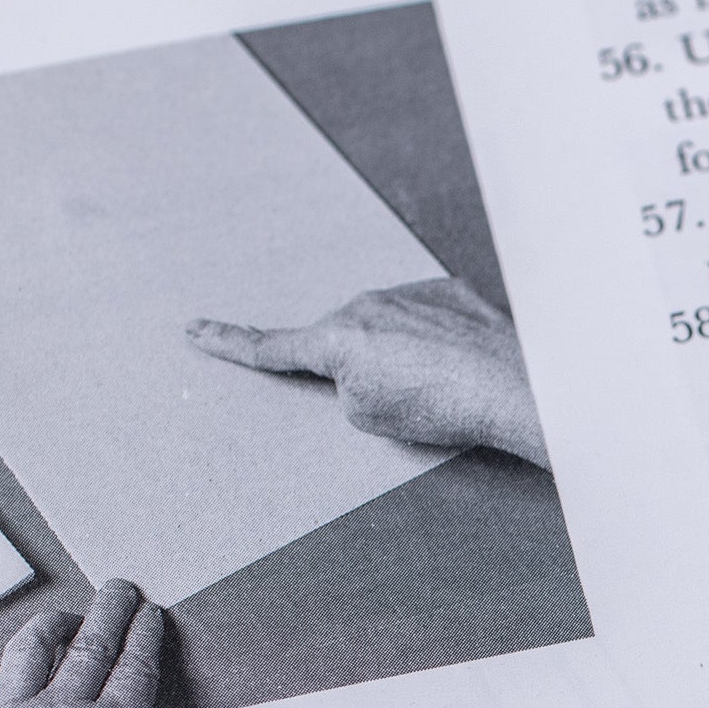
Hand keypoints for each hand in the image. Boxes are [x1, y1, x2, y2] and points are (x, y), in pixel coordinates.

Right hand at [187, 277, 546, 465]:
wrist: (511, 384)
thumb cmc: (443, 407)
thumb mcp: (369, 416)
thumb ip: (345, 386)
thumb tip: (361, 367)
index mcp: (337, 339)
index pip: (271, 347)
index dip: (230, 342)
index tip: (196, 329)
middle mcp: (367, 305)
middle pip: (344, 342)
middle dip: (362, 370)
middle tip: (405, 399)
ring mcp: (409, 292)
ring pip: (388, 328)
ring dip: (405, 355)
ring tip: (442, 384)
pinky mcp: (448, 291)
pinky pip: (427, 318)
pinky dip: (438, 342)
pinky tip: (461, 363)